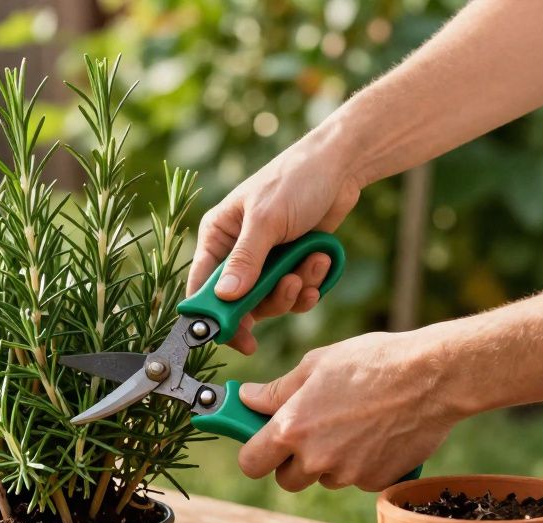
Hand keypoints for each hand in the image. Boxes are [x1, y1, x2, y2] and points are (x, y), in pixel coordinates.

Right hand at [189, 136, 361, 353]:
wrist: (340, 167)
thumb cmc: (295, 180)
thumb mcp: (267, 220)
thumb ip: (246, 260)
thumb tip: (225, 298)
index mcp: (218, 237)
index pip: (202, 286)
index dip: (211, 314)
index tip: (230, 335)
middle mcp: (236, 253)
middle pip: (239, 302)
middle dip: (266, 301)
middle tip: (288, 292)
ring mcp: (265, 262)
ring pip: (270, 301)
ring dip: (294, 289)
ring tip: (312, 263)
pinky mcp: (290, 266)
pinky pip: (295, 294)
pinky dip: (310, 285)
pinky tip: (322, 262)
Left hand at [235, 330, 459, 491]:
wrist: (433, 377)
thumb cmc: (372, 361)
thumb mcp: (316, 365)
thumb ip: (276, 390)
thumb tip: (246, 398)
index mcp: (292, 428)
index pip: (251, 464)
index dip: (255, 454)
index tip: (262, 444)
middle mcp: (316, 458)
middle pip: (287, 480)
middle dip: (293, 462)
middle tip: (309, 433)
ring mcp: (348, 473)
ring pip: (324, 479)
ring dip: (329, 462)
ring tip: (351, 425)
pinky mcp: (377, 480)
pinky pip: (357, 479)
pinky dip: (361, 464)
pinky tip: (375, 434)